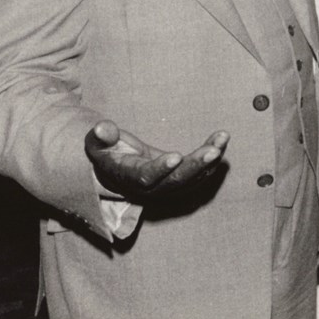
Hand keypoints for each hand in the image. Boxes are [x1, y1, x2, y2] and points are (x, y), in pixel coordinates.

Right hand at [84, 120, 227, 201]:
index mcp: (129, 179)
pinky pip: (200, 173)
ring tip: (222, 140)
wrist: (118, 171)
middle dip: (195, 167)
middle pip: (176, 182)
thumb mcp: (97, 145)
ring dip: (209, 161)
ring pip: (192, 179)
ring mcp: (168, 188)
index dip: (160, 169)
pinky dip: (213, 157)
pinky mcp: (182, 181)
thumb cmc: (108, 153)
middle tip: (212, 152)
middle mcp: (151, 189)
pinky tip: (222, 138)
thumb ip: (100, 137)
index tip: (176, 156)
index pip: (146, 178)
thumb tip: (103, 129)